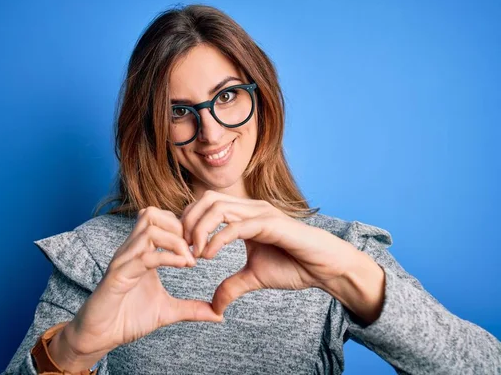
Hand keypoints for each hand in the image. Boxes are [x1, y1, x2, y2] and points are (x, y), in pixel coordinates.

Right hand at [61, 207, 223, 359]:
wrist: (98, 337)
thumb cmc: (127, 319)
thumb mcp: (167, 312)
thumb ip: (192, 309)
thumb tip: (219, 315)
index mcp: (141, 252)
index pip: (160, 219)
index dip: (183, 227)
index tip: (199, 247)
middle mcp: (131, 251)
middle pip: (152, 213)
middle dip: (179, 227)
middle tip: (195, 249)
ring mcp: (123, 261)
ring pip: (149, 228)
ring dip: (175, 241)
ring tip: (189, 260)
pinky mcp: (118, 275)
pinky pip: (144, 256)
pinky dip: (167, 258)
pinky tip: (183, 267)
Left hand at [181, 190, 359, 314]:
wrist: (325, 268)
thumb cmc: (294, 266)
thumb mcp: (254, 278)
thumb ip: (231, 286)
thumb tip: (214, 307)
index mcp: (244, 215)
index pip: (205, 205)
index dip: (188, 222)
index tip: (181, 248)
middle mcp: (250, 208)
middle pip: (206, 198)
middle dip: (187, 221)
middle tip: (182, 248)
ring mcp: (260, 213)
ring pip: (217, 207)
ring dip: (199, 229)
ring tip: (194, 253)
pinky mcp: (270, 223)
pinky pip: (236, 226)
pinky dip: (217, 239)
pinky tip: (209, 256)